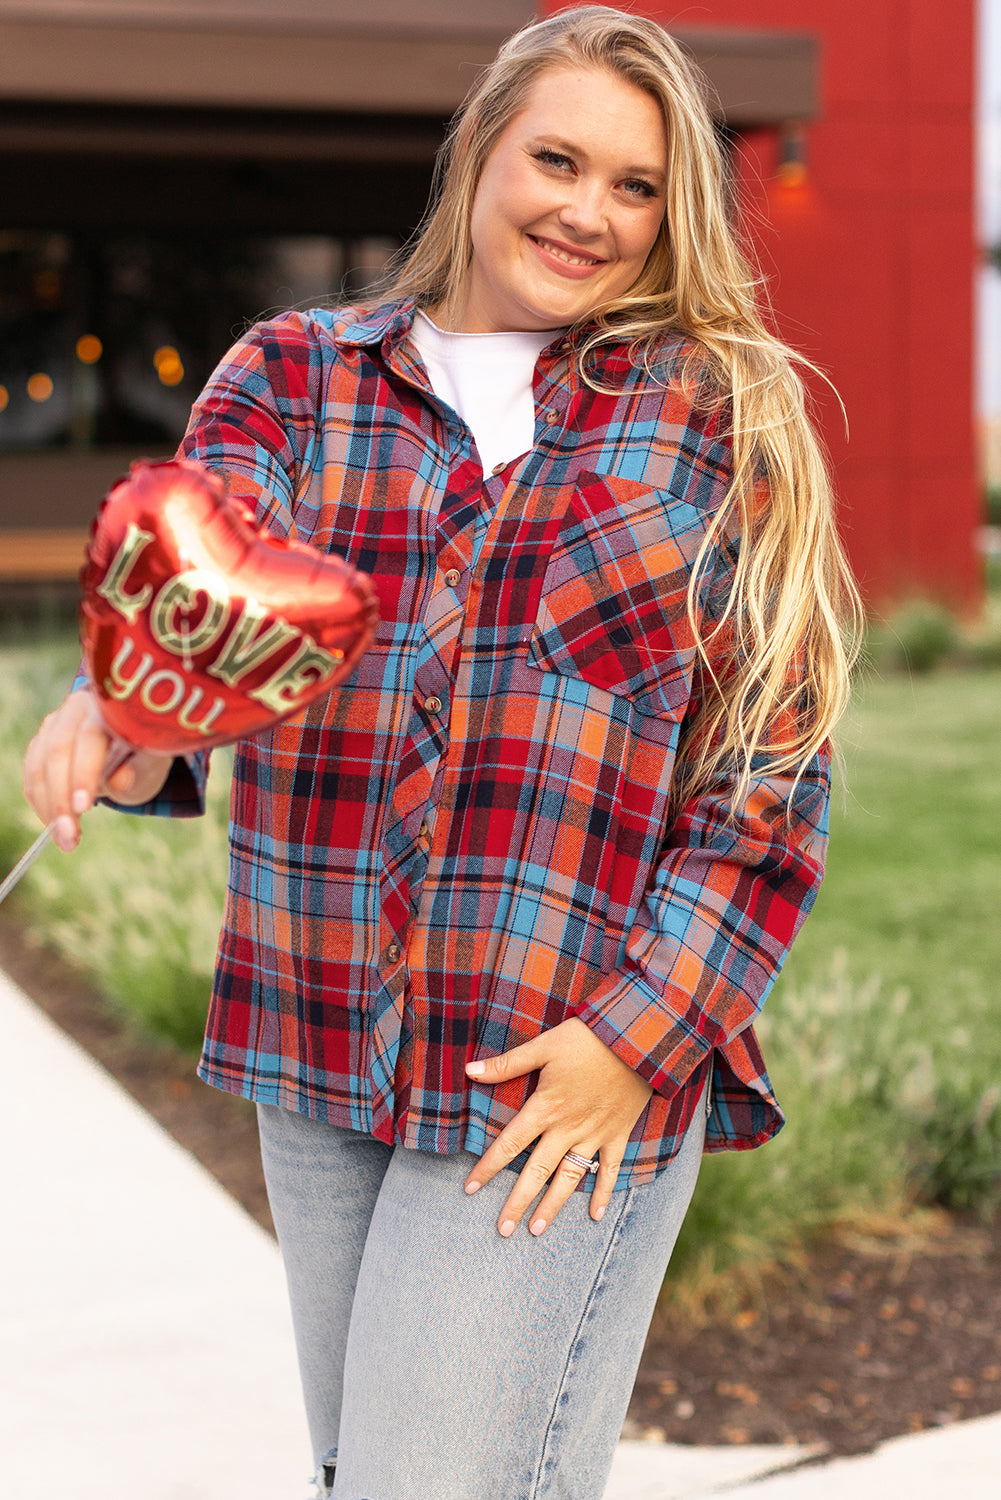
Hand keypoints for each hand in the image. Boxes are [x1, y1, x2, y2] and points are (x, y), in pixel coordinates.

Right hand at [22, 687, 172, 850]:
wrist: (130, 746)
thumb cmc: (143, 755)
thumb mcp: (150, 764)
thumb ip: (138, 769)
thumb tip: (121, 779)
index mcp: (107, 708)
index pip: (89, 738)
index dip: (83, 773)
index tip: (83, 808)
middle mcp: (76, 709)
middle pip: (58, 752)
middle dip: (60, 799)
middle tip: (69, 836)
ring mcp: (54, 724)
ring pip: (38, 766)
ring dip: (48, 807)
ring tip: (66, 840)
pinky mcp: (40, 742)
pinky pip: (31, 776)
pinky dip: (40, 804)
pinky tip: (56, 826)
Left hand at [464, 1017, 651, 1236]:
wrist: (638, 1041)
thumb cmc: (587, 1039)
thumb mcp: (544, 1045)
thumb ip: (507, 1063)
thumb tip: (468, 1071)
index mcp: (546, 1108)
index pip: (510, 1143)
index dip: (488, 1167)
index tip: (470, 1188)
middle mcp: (567, 1128)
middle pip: (537, 1172)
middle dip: (518, 1202)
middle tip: (502, 1230)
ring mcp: (594, 1135)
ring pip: (570, 1178)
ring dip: (553, 1206)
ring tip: (537, 1230)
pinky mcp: (617, 1134)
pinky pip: (610, 1170)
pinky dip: (603, 1193)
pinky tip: (595, 1217)